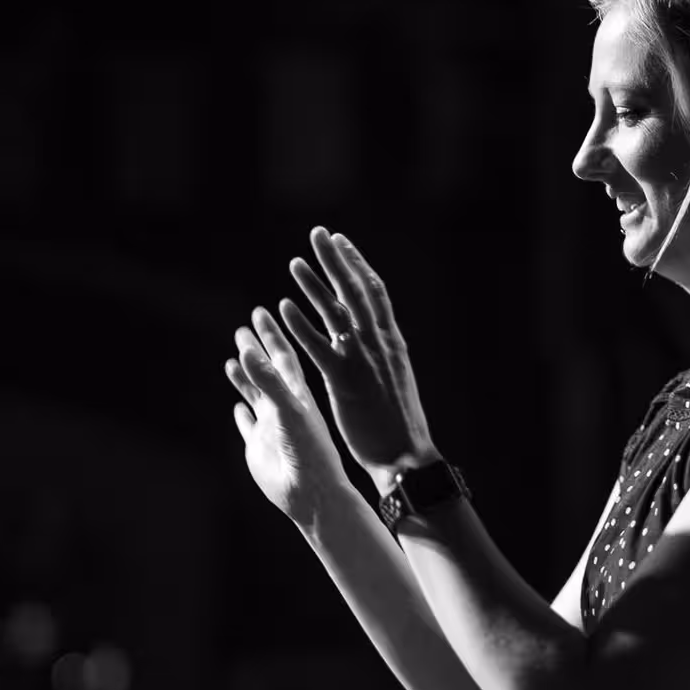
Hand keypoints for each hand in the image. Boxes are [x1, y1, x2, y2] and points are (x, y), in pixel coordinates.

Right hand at [225, 305, 353, 522]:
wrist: (312, 494)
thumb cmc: (310, 452)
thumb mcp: (288, 410)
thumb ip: (268, 382)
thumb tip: (248, 350)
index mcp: (297, 394)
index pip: (282, 356)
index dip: (270, 334)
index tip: (260, 312)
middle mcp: (284, 407)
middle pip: (267, 371)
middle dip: (256, 350)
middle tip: (243, 328)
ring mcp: (272, 427)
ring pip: (256, 396)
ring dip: (246, 378)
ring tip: (234, 359)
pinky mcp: (260, 448)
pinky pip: (249, 427)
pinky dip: (243, 415)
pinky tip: (238, 407)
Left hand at [277, 227, 436, 486]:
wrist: (406, 456)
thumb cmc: (398, 423)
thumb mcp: (395, 378)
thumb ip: (382, 352)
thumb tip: (372, 335)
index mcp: (392, 341)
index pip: (374, 292)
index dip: (356, 264)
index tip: (340, 242)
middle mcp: (380, 344)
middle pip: (357, 291)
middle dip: (337, 260)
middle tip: (318, 234)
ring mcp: (364, 361)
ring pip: (338, 313)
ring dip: (315, 286)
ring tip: (294, 263)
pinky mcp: (346, 382)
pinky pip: (320, 347)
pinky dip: (302, 325)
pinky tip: (284, 307)